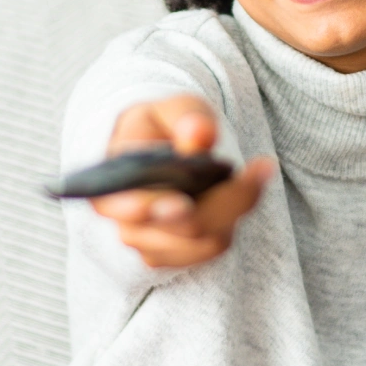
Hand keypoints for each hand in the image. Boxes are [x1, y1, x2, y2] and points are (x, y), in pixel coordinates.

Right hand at [91, 94, 274, 268]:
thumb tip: (200, 134)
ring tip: (255, 172)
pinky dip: (235, 219)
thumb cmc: (159, 128)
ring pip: (205, 241)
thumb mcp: (170, 110)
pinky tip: (247, 188)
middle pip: (181, 227)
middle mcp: (126, 223)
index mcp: (110, 184)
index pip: (126, 207)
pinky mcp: (176, 255)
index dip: (151, 209)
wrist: (157, 151)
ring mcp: (151, 244)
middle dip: (221, 205)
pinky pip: (213, 247)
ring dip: (234, 208)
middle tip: (255, 176)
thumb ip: (184, 117)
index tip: (184, 203)